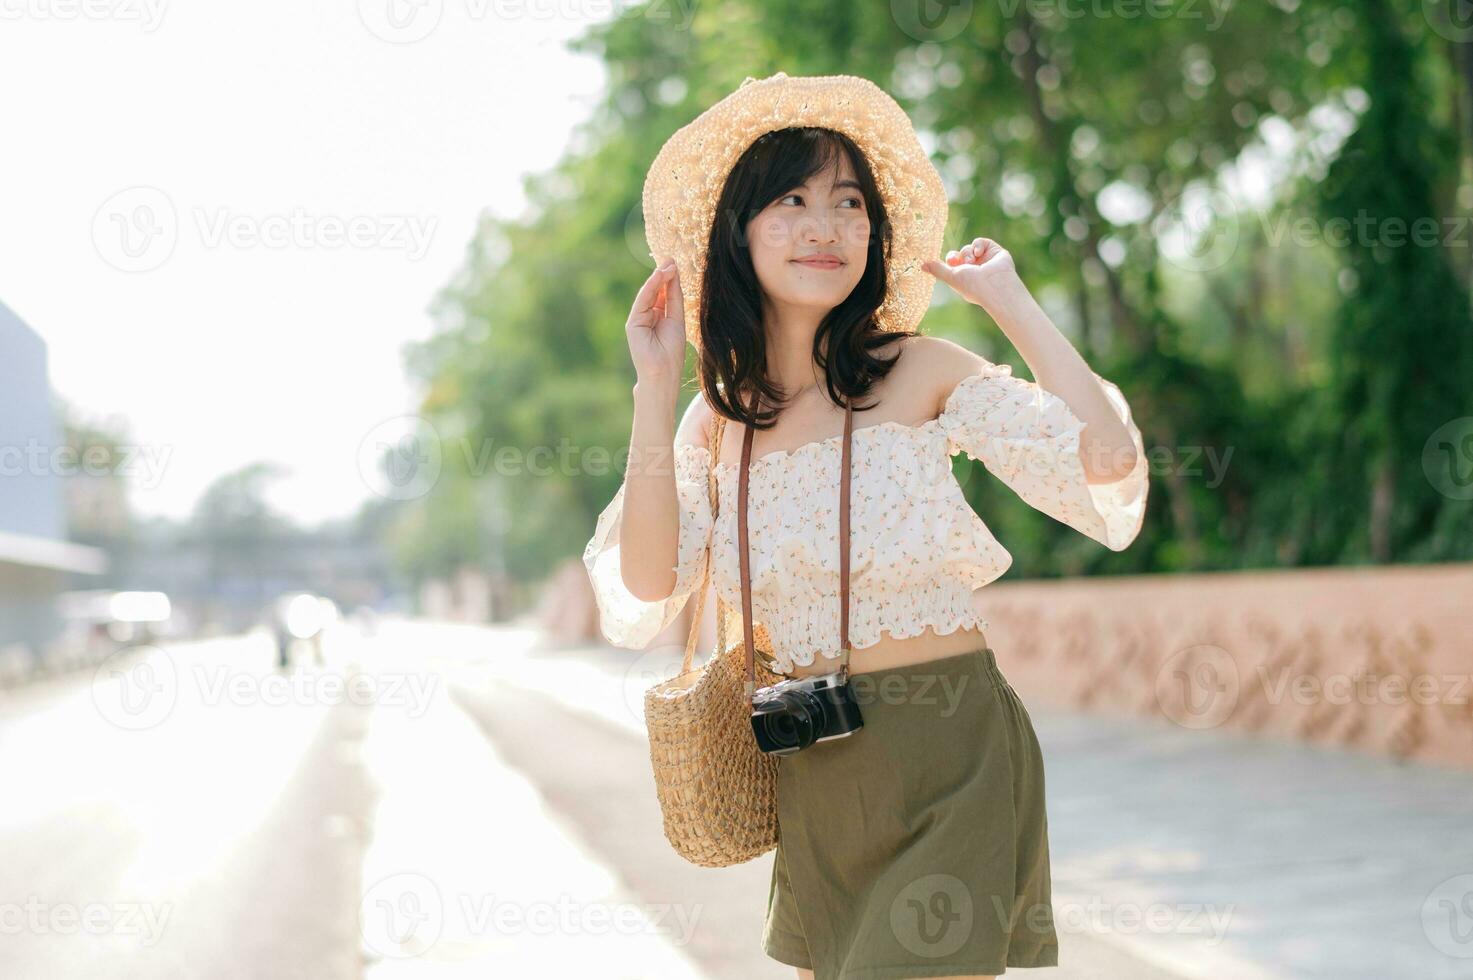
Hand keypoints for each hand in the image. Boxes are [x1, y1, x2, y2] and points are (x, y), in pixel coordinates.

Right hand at [626, 255, 686, 384]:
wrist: (662, 374)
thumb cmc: (671, 352)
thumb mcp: (677, 319)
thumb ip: (674, 298)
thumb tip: (673, 274)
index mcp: (660, 316)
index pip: (665, 293)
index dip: (671, 279)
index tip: (676, 263)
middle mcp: (648, 315)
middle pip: (657, 291)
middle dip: (664, 274)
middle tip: (671, 259)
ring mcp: (639, 318)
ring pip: (649, 293)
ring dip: (658, 278)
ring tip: (668, 264)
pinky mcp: (633, 322)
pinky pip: (643, 300)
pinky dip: (651, 287)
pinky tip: (658, 276)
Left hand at [923, 237, 1020, 310]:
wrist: (995, 285)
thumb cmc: (973, 286)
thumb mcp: (952, 277)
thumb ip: (938, 270)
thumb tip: (921, 265)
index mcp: (964, 277)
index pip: (953, 263)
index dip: (950, 259)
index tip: (950, 261)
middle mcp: (975, 269)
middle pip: (960, 254)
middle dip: (958, 255)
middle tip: (958, 260)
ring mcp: (985, 261)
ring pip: (969, 248)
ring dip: (967, 252)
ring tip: (972, 261)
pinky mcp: (996, 252)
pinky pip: (982, 242)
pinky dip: (978, 245)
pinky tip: (978, 253)